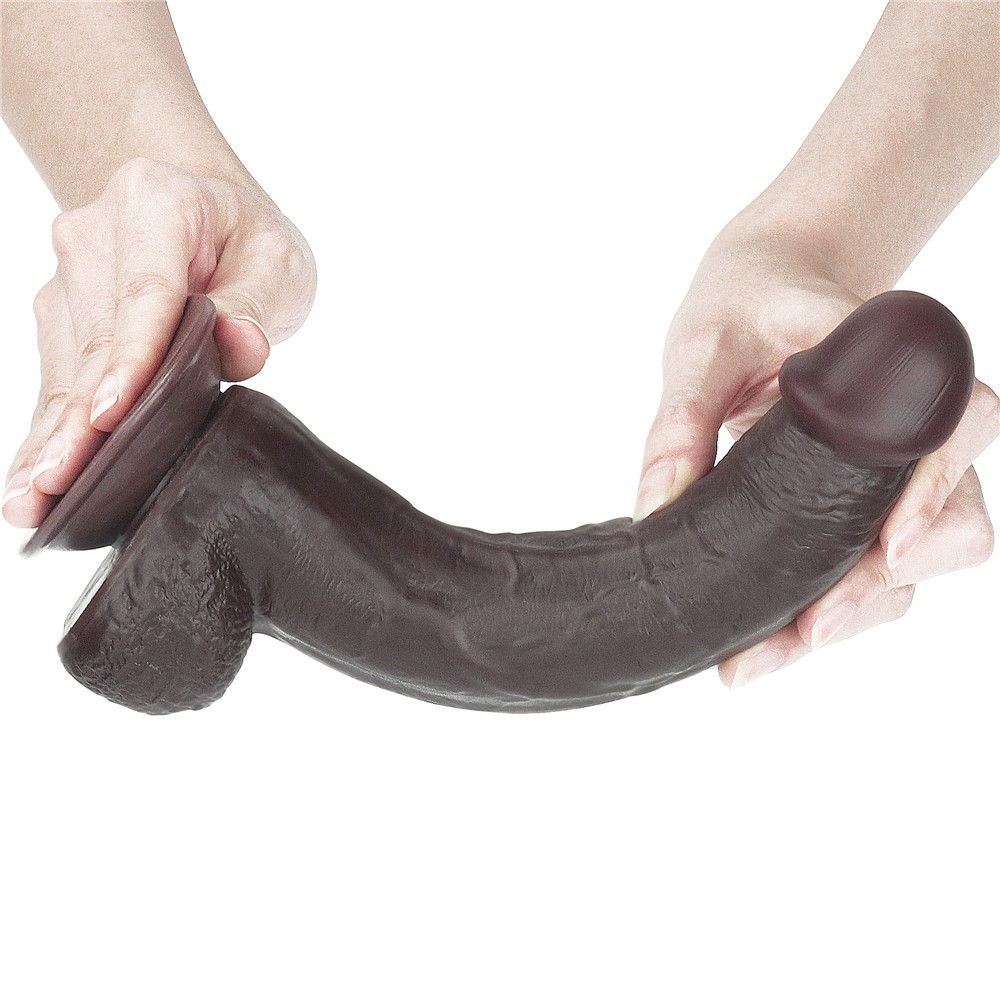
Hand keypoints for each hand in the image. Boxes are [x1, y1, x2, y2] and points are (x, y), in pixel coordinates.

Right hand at [2, 157, 316, 529]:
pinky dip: (47, 431)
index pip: (145, 293)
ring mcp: (70, 276)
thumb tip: (243, 346)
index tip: (111, 414)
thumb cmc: (248, 241)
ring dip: (51, 436)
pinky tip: (31, 478)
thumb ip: (259, 301)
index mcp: (155, 203)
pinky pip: (56, 380)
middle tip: (58, 484)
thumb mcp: (278, 260)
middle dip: (78, 420)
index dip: (129, 359)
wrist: (209, 212)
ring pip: (64, 368)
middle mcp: (96, 235)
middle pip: (93, 339)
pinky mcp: (61, 314)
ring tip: (33, 498)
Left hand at [633, 221, 997, 688]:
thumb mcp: (701, 348)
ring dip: (859, 613)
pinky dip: (839, 607)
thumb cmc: (746, 300)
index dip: (935, 484)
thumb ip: (681, 420)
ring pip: (925, 558)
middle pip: (955, 516)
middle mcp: (919, 420)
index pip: (953, 420)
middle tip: (801, 633)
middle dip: (883, 586)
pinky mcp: (873, 499)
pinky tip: (773, 641)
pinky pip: (880, 566)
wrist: (767, 286)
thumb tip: (654, 509)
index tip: (893, 543)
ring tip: (764, 656)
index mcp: (894, 360)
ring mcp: (904, 468)